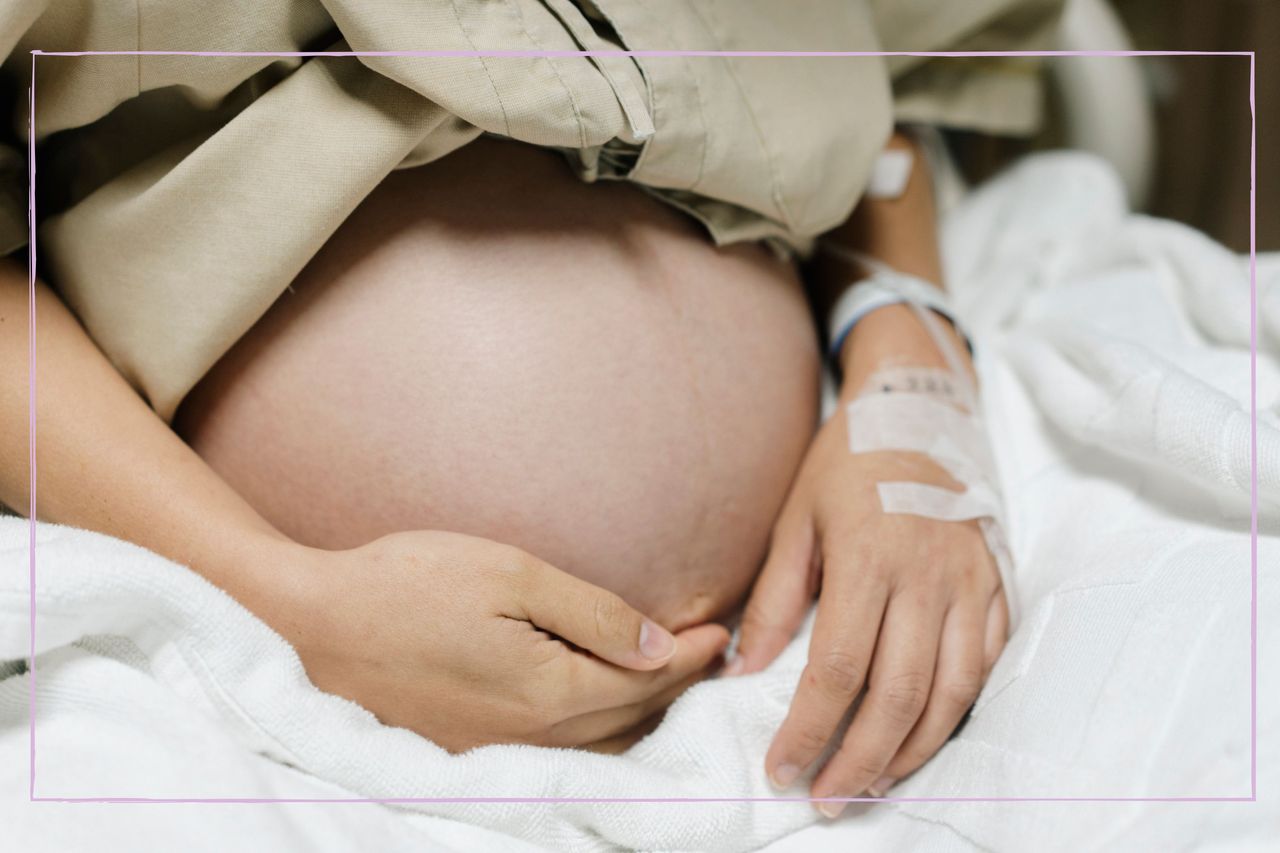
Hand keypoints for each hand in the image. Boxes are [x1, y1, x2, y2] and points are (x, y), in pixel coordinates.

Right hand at [265, 530, 730, 751]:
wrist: (312, 621)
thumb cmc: (409, 581)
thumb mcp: (510, 574)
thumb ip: (593, 614)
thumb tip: (659, 647)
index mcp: (547, 691)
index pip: (643, 681)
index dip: (688, 657)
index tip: (722, 633)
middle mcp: (529, 736)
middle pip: (627, 718)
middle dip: (674, 687)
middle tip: (708, 656)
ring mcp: (495, 750)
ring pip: (595, 743)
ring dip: (639, 714)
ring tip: (666, 683)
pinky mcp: (467, 751)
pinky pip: (556, 750)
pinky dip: (595, 730)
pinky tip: (598, 707)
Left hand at [730, 380, 1007, 814]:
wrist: (919, 406)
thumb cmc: (846, 462)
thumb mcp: (794, 518)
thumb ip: (775, 599)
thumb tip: (746, 672)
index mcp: (868, 559)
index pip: (839, 671)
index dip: (810, 730)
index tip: (782, 766)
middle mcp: (927, 577)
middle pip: (898, 696)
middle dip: (860, 760)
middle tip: (828, 797)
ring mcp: (971, 582)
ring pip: (952, 693)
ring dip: (912, 750)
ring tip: (873, 781)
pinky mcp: (997, 583)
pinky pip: (988, 663)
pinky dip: (959, 709)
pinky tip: (926, 733)